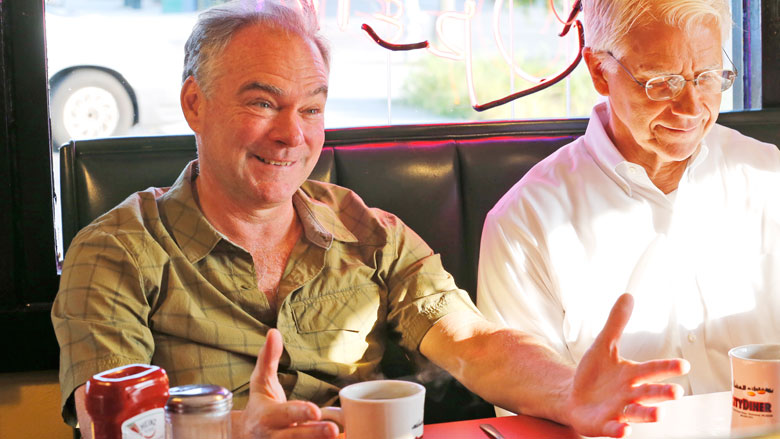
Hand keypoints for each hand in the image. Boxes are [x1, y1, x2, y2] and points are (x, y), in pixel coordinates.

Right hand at [233, 328, 339, 438]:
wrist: (245, 436)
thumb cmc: (260, 405)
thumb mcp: (261, 382)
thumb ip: (268, 358)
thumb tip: (273, 332)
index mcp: (266, 417)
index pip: (284, 413)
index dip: (299, 412)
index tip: (314, 410)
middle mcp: (273, 437)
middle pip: (294, 437)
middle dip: (314, 434)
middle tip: (333, 430)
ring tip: (341, 438)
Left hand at [563, 293, 689, 437]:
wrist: (573, 398)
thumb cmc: (595, 375)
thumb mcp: (603, 346)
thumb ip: (616, 324)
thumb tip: (627, 295)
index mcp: (632, 375)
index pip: (652, 369)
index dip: (666, 367)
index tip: (683, 365)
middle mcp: (630, 394)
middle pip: (650, 393)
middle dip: (663, 393)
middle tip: (676, 392)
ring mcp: (618, 411)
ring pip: (637, 414)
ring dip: (648, 414)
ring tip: (659, 414)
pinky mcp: (604, 425)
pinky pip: (613, 430)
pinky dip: (618, 431)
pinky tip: (623, 430)